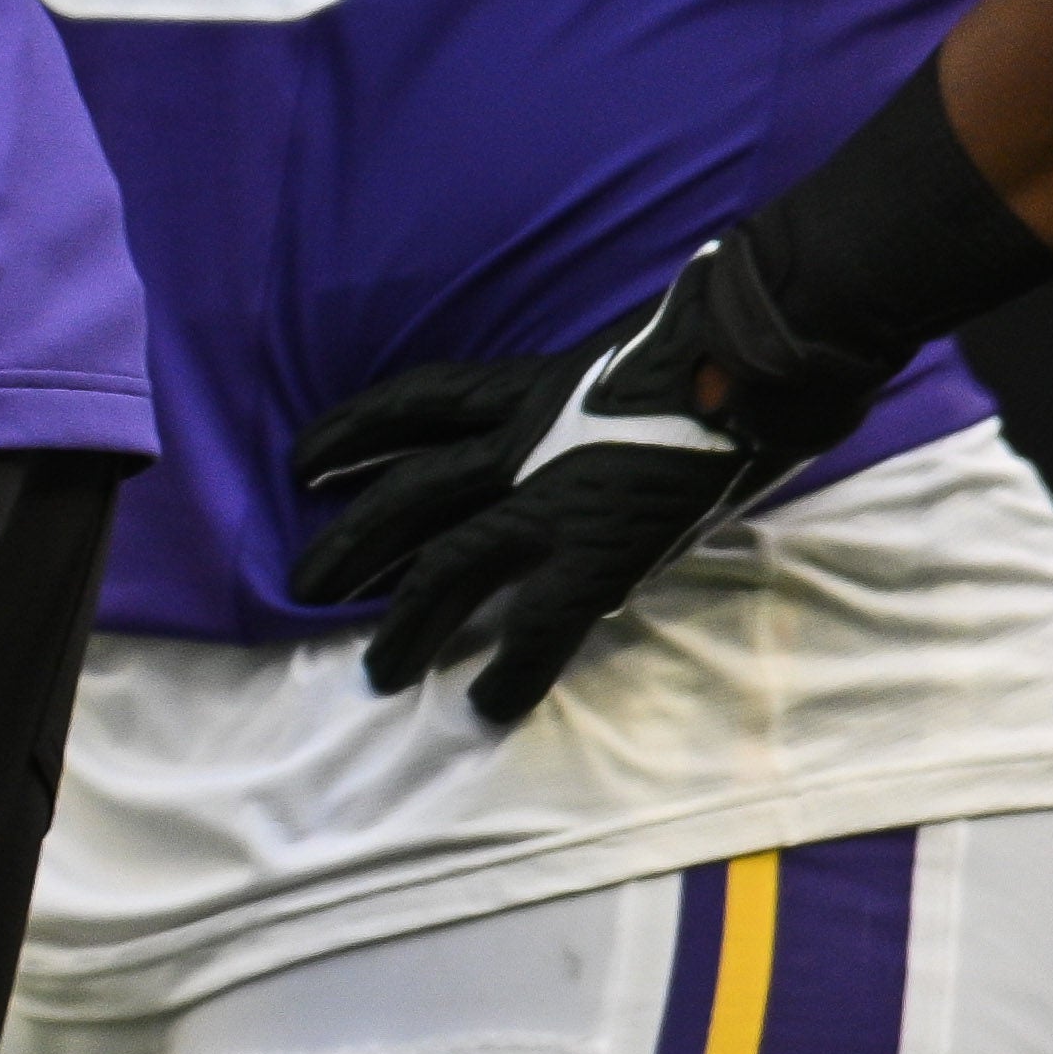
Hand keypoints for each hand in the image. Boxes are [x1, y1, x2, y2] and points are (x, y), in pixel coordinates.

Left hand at [291, 224, 899, 721]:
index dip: (351, 431)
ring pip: (447, 568)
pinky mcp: (596, 554)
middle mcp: (517, 444)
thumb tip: (590, 421)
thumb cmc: (706, 348)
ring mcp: (550, 503)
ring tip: (379, 671)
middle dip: (351, 543)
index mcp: (524, 389)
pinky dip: (512, 670)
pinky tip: (486, 705)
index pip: (412, 404)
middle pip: (407, 495)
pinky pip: (538, 627)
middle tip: (302, 585)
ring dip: (408, 623)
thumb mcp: (619, 357)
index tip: (302, 460)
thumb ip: (586, 395)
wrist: (751, 362)